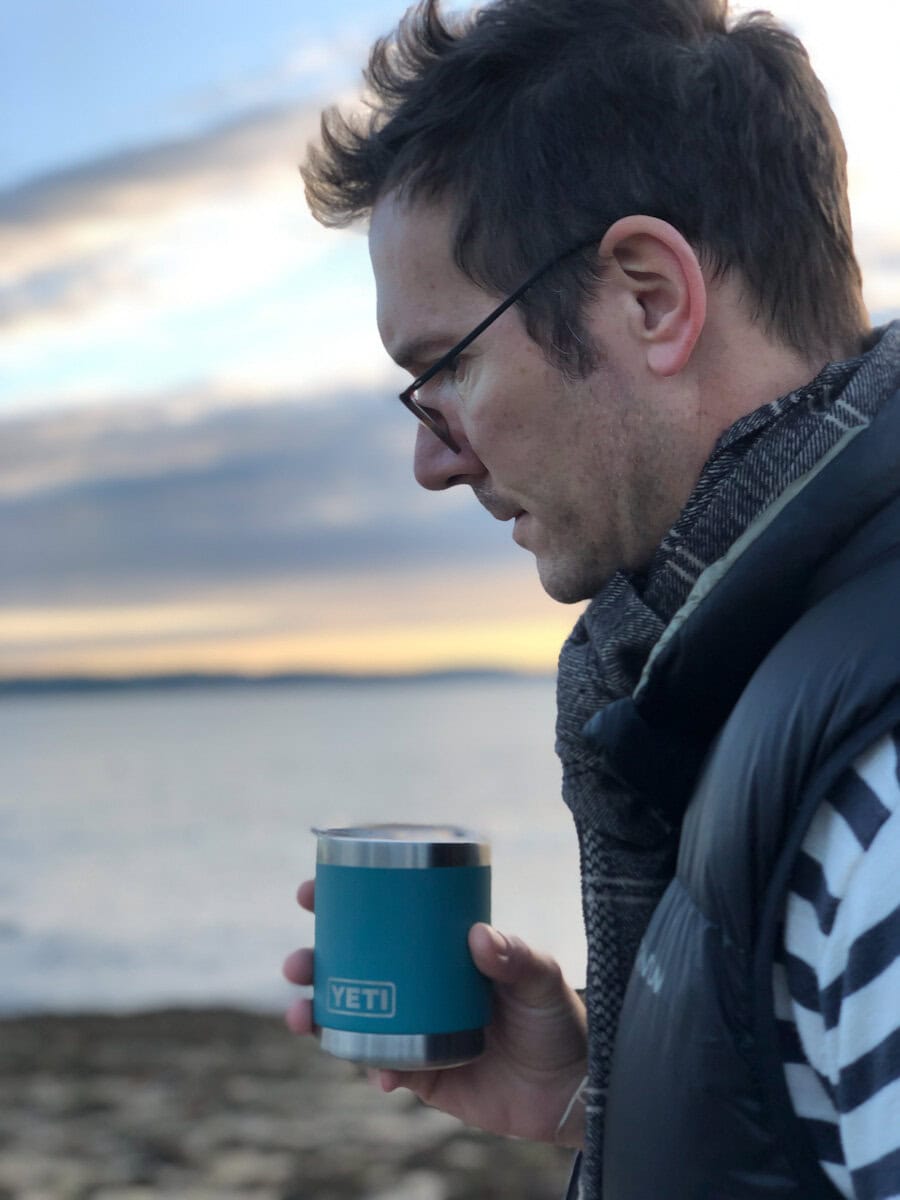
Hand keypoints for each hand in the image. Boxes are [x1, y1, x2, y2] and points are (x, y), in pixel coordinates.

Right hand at [283, 879, 587, 1146]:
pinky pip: (382, 1066)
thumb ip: (516, 956)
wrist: (573, 1089)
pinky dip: (371, 1066)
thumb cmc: (559, 1018)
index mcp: (439, 949)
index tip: (310, 892)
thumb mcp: (541, 978)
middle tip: (297, 963)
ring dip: (319, 1016)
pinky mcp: (423, 1073)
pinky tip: (377, 1071)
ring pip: (352, 1016)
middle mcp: (420, 984)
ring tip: (303, 1016)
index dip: (341, 902)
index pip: (383, 917)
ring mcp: (415, 1027)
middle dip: (313, 962)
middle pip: (351, 966)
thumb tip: (477, 936)